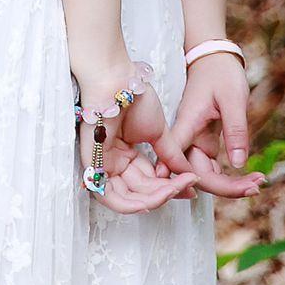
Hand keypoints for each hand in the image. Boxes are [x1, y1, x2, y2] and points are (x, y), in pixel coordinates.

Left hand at [73, 64, 198, 216]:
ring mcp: (103, 166)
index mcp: (127, 155)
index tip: (192, 184)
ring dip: (154, 200)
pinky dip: (133, 205)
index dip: (171, 186)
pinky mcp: (93, 167)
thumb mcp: (159, 133)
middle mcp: (115, 163)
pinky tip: (153, 198)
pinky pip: (111, 199)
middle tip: (187, 185)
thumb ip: (171, 156)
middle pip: (142, 192)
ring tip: (173, 188)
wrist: (116, 79)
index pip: (150, 182)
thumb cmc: (133, 97)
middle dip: (167, 192)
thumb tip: (188, 175)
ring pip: (128, 200)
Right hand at [151, 55, 265, 200]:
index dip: (185, 181)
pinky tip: (250, 177)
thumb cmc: (221, 73)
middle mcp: (187, 136)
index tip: (205, 192)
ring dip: (230, 185)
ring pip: (205, 174)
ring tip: (258, 183)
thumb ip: (235, 130)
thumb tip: (238, 164)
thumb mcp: (233, 98)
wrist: (215, 57)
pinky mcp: (204, 142)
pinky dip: (229, 175)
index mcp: (187, 123)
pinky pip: (212, 167)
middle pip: (196, 174)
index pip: (178, 160)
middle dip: (225, 187)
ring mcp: (195, 141)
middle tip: (256, 187)